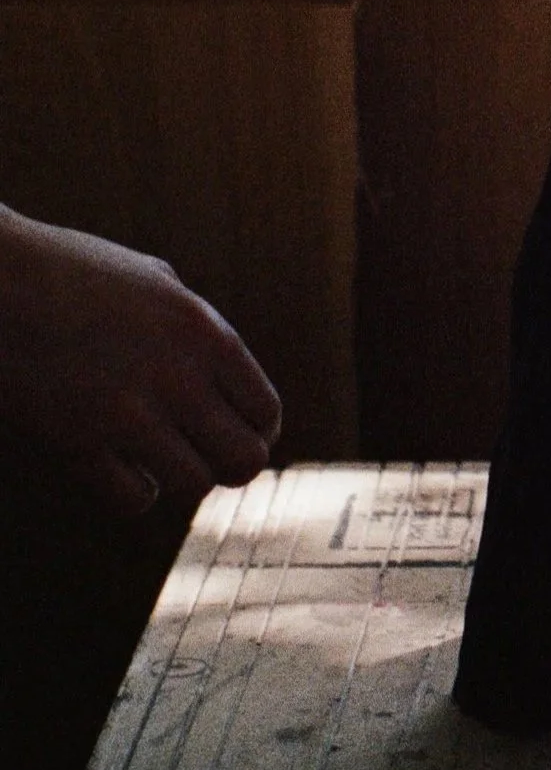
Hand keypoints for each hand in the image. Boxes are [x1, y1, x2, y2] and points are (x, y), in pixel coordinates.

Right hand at [0, 208, 281, 519]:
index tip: (229, 431)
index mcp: (205, 332)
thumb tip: (222, 373)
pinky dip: (132, 491)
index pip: (265, 413)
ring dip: (177, 478)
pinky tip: (115, 465)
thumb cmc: (65, 270)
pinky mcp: (78, 443)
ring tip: (154, 456)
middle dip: (227, 465)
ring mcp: (128, 413)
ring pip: (193, 486)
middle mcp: (179, 376)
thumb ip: (193, 327)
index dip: (255, 432)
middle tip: (200, 453)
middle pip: (245, 461)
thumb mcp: (151, 281)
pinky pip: (135, 498)